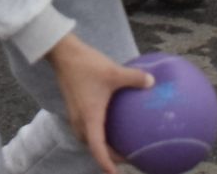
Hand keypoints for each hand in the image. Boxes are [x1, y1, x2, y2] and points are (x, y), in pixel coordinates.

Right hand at [45, 34, 155, 173]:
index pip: (97, 148)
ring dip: (101, 145)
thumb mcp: (114, 72)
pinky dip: (97, 133)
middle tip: (127, 158)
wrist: (64, 54)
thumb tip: (153, 82)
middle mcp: (80, 121)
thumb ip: (134, 78)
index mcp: (89, 117)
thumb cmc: (86, 65)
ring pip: (88, 138)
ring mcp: (75, 115)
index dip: (106, 163)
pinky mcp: (74, 107)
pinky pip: (86, 128)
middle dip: (108, 157)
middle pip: (93, 147)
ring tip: (119, 146)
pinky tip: (111, 123)